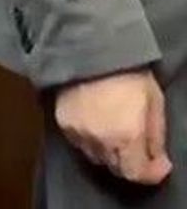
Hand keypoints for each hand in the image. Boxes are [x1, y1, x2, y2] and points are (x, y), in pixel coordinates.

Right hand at [55, 69, 171, 184]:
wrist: (90, 49)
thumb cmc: (127, 72)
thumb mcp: (154, 102)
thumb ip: (156, 136)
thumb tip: (157, 158)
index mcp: (126, 135)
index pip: (136, 173)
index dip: (152, 173)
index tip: (160, 164)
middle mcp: (100, 140)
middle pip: (116, 168)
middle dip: (131, 162)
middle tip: (140, 148)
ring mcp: (78, 133)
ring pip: (96, 158)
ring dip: (110, 153)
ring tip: (117, 136)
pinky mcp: (63, 123)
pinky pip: (79, 143)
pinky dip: (91, 141)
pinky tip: (98, 126)